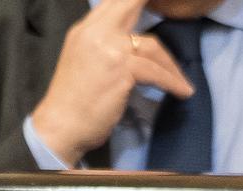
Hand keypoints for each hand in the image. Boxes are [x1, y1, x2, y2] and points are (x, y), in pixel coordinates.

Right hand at [31, 0, 193, 166]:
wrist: (60, 126)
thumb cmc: (72, 102)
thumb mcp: (83, 60)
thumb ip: (103, 44)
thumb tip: (131, 42)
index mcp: (84, 29)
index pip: (114, 2)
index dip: (135, 2)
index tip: (153, 7)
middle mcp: (95, 32)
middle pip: (131, 4)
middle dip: (155, 6)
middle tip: (174, 10)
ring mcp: (109, 49)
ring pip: (152, 46)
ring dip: (170, 64)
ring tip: (180, 80)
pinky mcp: (122, 70)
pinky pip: (156, 72)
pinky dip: (172, 82)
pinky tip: (182, 91)